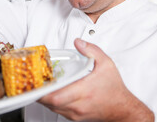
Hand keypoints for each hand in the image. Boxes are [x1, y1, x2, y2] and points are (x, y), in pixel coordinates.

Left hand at [38, 39, 153, 121]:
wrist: (123, 108)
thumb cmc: (114, 89)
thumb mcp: (106, 64)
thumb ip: (91, 50)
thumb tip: (78, 42)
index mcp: (84, 91)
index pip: (57, 96)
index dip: (44, 92)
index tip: (36, 84)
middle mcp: (79, 105)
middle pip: (51, 103)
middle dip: (40, 93)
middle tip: (33, 83)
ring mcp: (76, 113)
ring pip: (53, 108)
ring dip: (45, 98)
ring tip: (40, 87)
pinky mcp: (75, 118)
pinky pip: (58, 111)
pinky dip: (52, 103)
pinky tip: (51, 94)